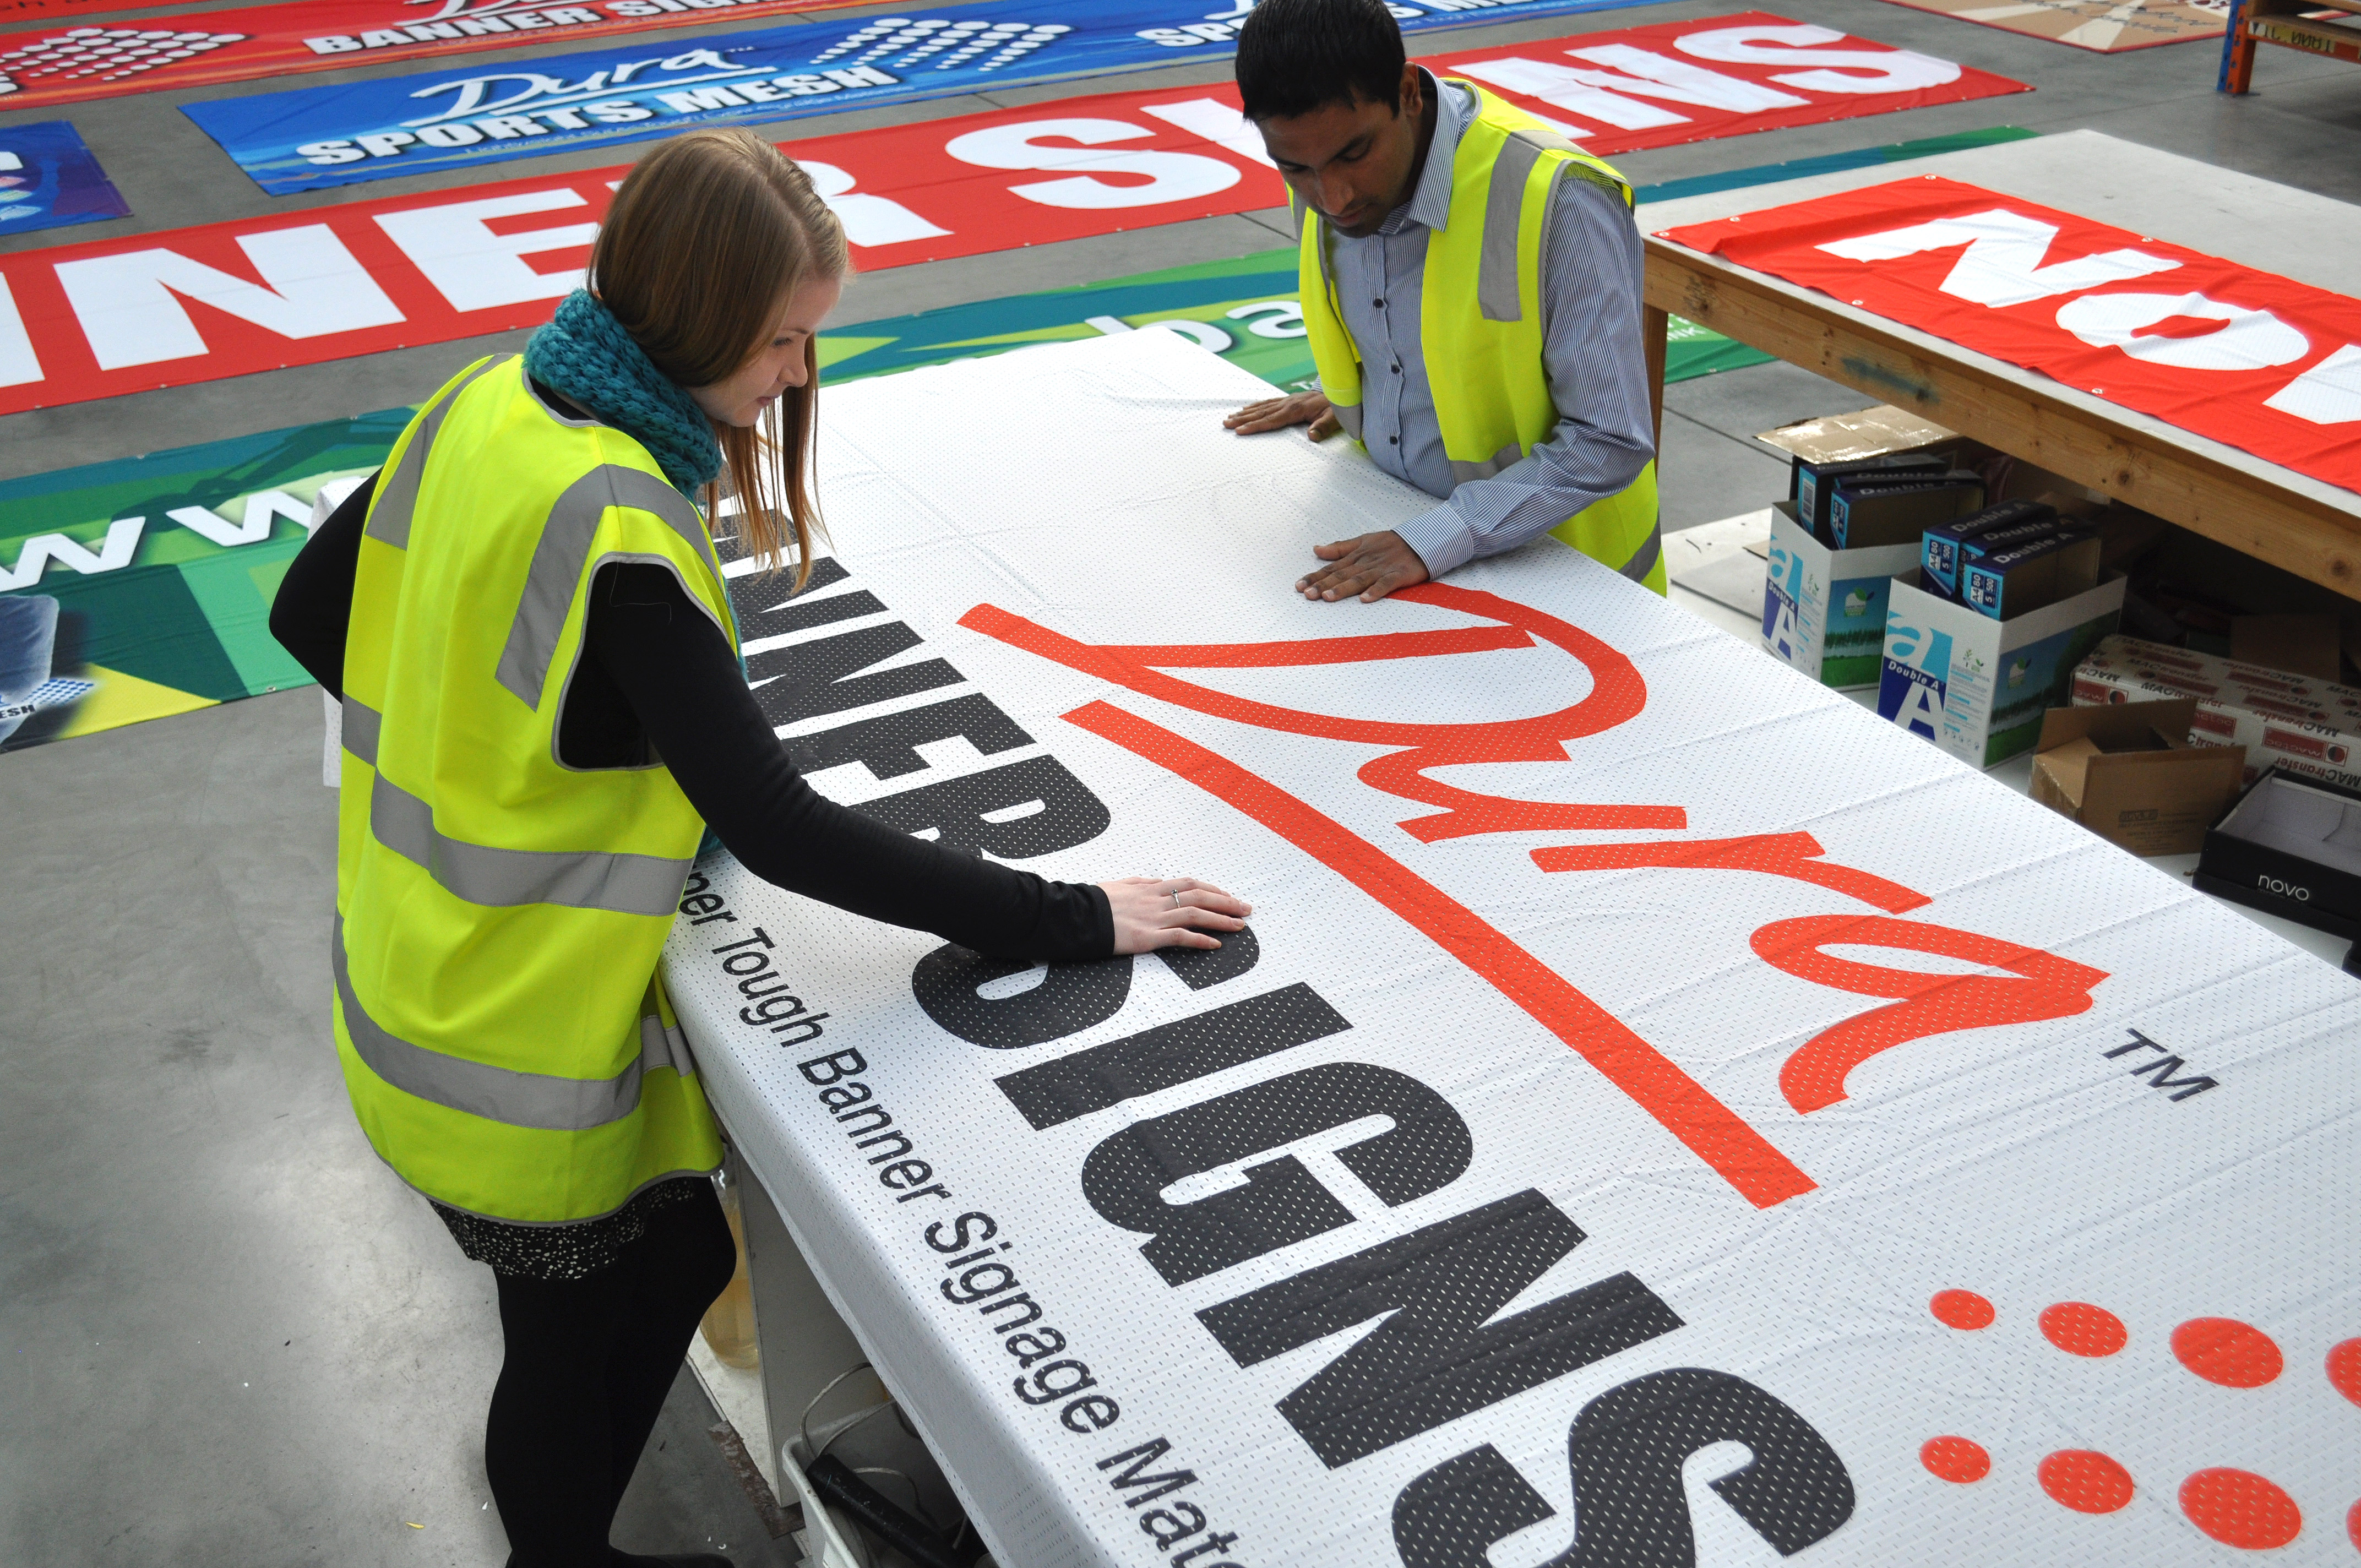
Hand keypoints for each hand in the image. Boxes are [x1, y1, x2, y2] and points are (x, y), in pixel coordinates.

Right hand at [1099, 876, 1251, 953]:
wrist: (1076, 914)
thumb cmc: (1094, 902)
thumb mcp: (1119, 885)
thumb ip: (1140, 883)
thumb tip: (1156, 881)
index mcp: (1150, 887)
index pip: (1189, 884)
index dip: (1212, 889)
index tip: (1227, 895)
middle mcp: (1156, 900)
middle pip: (1200, 897)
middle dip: (1227, 902)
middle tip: (1246, 909)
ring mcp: (1154, 918)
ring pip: (1196, 914)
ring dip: (1222, 920)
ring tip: (1240, 926)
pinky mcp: (1148, 937)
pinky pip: (1181, 937)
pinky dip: (1201, 940)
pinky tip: (1216, 944)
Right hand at [1224, 389, 1339, 439]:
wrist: (1341, 391)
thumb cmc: (1337, 407)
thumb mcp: (1334, 419)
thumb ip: (1323, 427)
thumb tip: (1312, 436)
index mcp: (1296, 409)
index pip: (1271, 420)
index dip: (1255, 426)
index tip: (1240, 431)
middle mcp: (1288, 403)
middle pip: (1261, 413)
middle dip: (1242, 419)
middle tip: (1225, 424)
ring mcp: (1287, 400)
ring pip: (1262, 407)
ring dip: (1245, 413)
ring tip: (1229, 418)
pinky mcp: (1288, 400)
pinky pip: (1268, 402)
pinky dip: (1255, 406)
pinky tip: (1246, 408)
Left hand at [1297, 530, 1429, 603]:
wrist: (1422, 539)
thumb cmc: (1391, 543)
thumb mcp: (1363, 541)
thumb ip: (1339, 548)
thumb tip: (1316, 550)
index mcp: (1357, 556)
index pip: (1332, 567)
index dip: (1315, 576)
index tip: (1299, 586)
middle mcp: (1366, 562)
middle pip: (1342, 574)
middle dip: (1323, 584)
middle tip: (1307, 595)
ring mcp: (1382, 568)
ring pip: (1359, 579)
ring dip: (1343, 588)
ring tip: (1328, 597)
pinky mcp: (1399, 575)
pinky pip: (1386, 583)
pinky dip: (1376, 590)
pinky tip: (1365, 599)